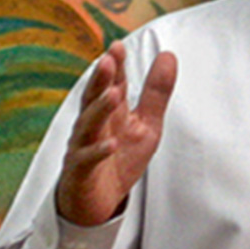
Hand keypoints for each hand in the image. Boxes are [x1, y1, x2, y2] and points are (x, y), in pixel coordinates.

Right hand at [55, 42, 176, 226]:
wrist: (94, 202)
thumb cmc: (118, 159)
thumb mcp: (146, 125)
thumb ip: (155, 93)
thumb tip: (168, 56)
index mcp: (109, 112)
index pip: (110, 83)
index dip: (115, 66)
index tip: (118, 46)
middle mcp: (93, 125)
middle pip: (94, 98)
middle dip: (101, 79)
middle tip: (108, 60)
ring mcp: (83, 147)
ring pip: (88, 125)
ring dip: (100, 109)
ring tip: (113, 95)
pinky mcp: (81, 171)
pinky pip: (88, 159)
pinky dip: (98, 152)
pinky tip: (111, 145)